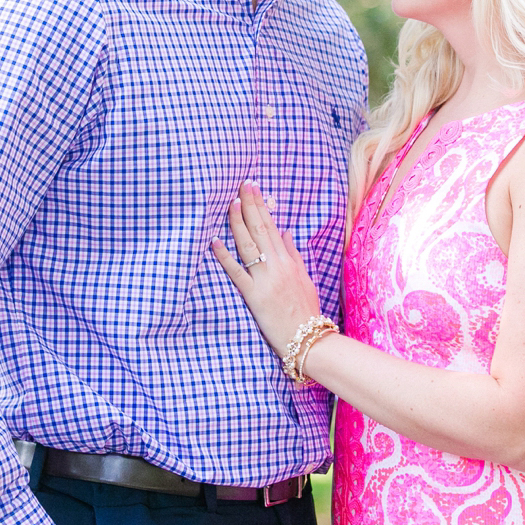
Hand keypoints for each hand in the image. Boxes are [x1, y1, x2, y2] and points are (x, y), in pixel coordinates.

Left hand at [210, 181, 322, 352]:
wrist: (308, 339)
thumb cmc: (306, 310)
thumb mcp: (305, 278)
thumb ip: (294, 255)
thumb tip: (285, 232)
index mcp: (290, 261)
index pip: (272, 227)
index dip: (261, 206)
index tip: (253, 189)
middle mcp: (278, 266)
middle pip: (261, 229)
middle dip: (250, 205)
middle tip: (241, 185)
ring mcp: (266, 280)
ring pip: (249, 245)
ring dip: (238, 222)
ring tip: (230, 203)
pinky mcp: (254, 296)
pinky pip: (237, 273)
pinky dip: (225, 256)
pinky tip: (215, 241)